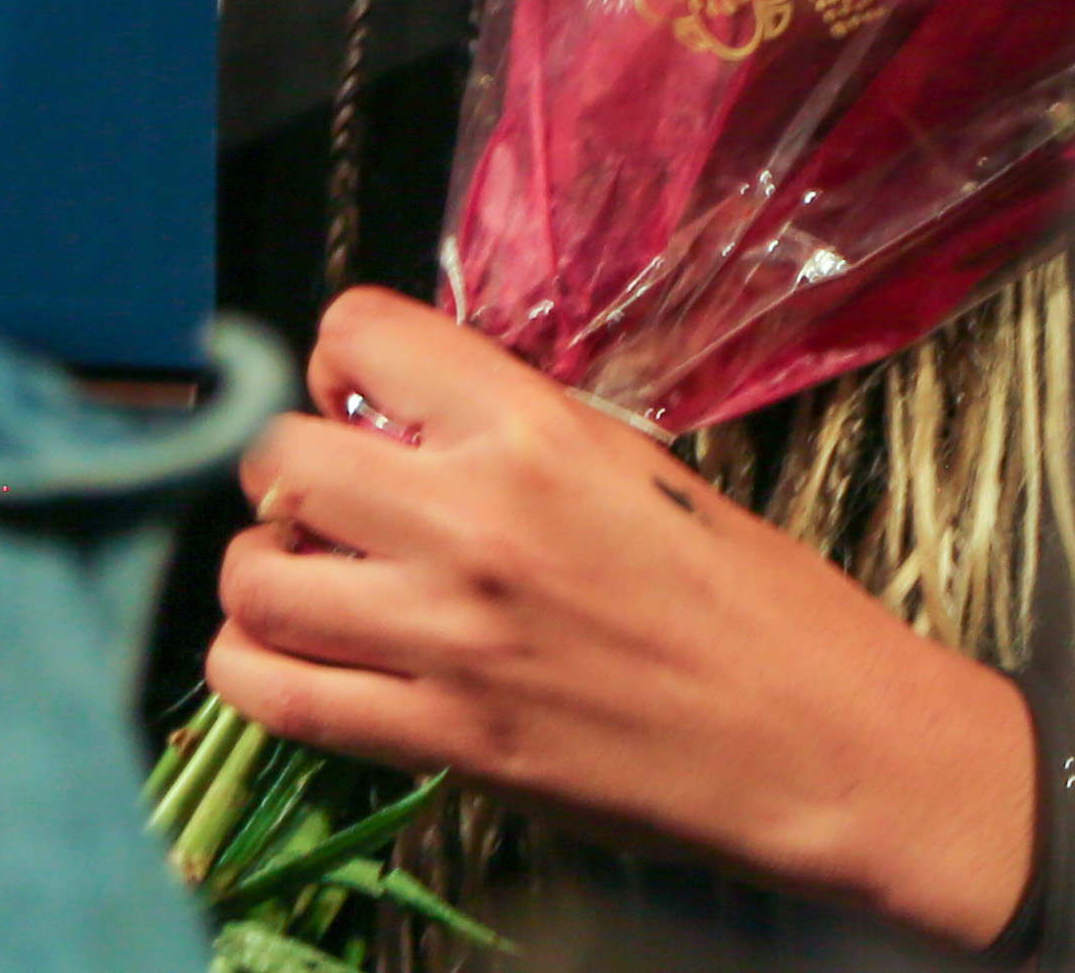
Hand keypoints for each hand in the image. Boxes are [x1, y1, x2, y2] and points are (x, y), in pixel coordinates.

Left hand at [208, 291, 1036, 950]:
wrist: (820, 743)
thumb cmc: (753, 602)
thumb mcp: (636, 465)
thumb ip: (509, 434)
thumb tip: (398, 419)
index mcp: (532, 430)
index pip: (356, 332)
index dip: (341, 361)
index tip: (358, 400)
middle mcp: (473, 521)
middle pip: (281, 458)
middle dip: (289, 473)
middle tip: (329, 502)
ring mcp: (448, 637)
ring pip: (255, 580)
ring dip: (266, 573)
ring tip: (310, 583)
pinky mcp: (441, 741)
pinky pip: (273, 694)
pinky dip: (253, 668)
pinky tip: (292, 657)